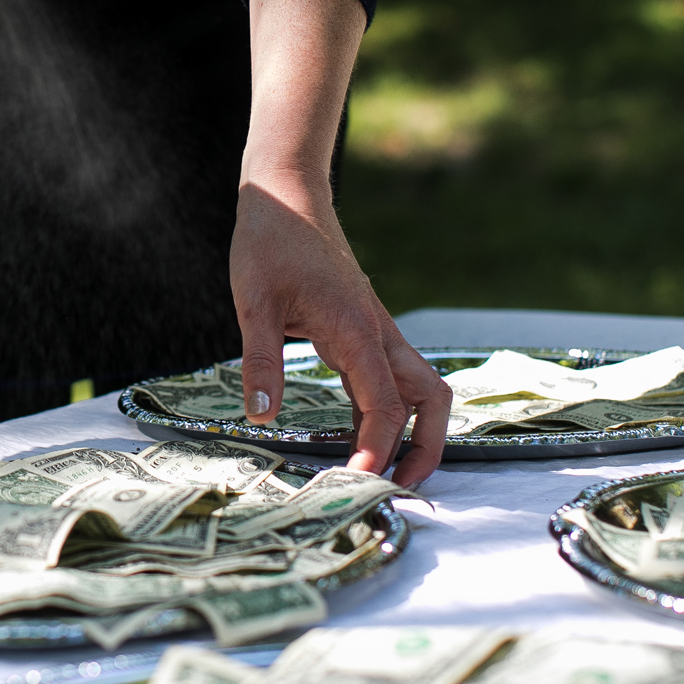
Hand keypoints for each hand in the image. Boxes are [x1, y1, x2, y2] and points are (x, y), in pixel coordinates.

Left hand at [233, 0, 450, 486]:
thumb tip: (260, 416)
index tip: (361, 483)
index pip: (383, 403)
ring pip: (420, 390)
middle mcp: (377, 333)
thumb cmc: (271, 241)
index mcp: (355, 329)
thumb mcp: (253, 301)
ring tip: (390, 474)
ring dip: (416, 433)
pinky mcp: (364, 329)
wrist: (288, 193)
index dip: (377, 447)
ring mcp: (376, 331)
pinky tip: (365, 435)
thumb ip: (260, 359)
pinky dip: (391, 412)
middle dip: (426, 448)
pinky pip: (392, 378)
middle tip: (402, 491)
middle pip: (430, 400)